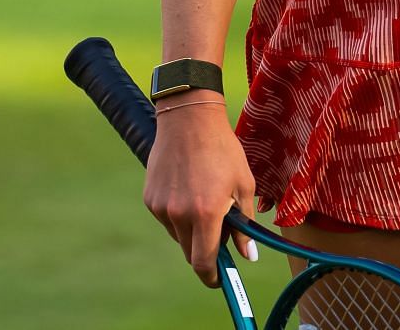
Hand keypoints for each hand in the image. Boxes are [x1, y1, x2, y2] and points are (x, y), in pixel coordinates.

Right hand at [144, 94, 259, 286]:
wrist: (188, 119)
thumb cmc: (222, 149)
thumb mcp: (242, 184)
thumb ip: (244, 223)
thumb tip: (248, 255)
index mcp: (205, 213)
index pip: (204, 262)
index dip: (212, 276)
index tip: (220, 279)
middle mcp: (179, 215)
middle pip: (190, 253)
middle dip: (205, 251)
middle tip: (222, 234)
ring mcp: (161, 208)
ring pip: (178, 236)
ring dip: (192, 231)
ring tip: (206, 200)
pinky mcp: (150, 199)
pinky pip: (168, 219)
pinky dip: (180, 215)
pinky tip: (190, 190)